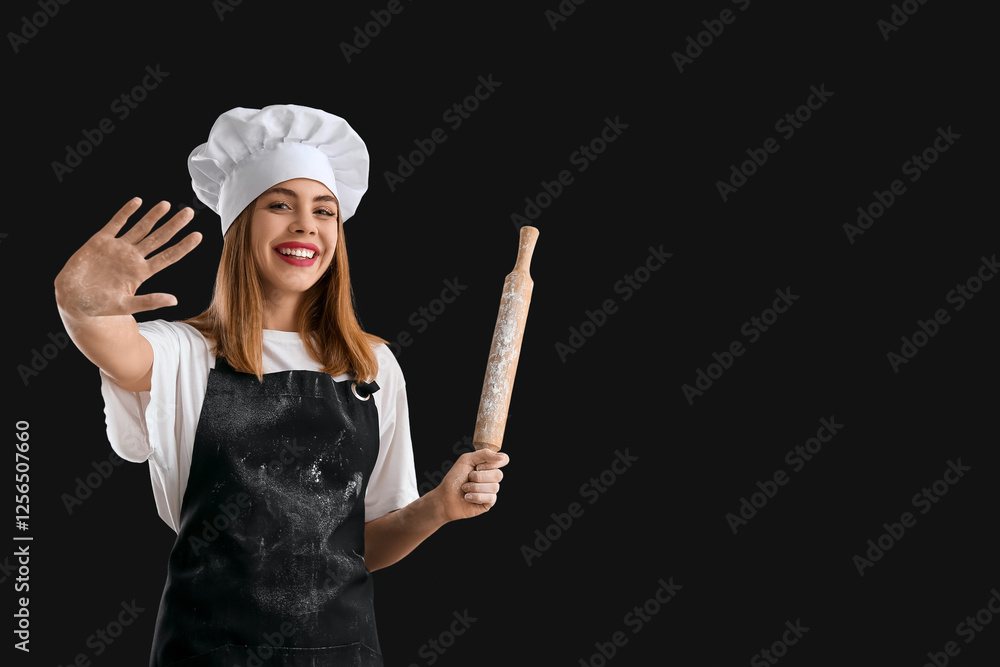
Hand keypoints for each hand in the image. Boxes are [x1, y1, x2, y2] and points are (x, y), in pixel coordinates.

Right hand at [54, 198, 201, 317]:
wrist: (72, 299)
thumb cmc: (98, 306)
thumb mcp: (125, 306)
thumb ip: (149, 302)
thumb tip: (175, 301)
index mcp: (141, 272)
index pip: (167, 256)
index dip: (183, 246)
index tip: (198, 236)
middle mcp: (133, 257)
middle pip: (158, 238)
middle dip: (174, 225)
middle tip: (189, 212)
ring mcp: (118, 248)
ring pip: (140, 228)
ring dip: (153, 216)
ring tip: (167, 204)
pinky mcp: (100, 241)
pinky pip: (116, 223)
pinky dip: (126, 212)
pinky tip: (137, 202)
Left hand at [432, 449, 508, 521]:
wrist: (444, 497)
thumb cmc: (454, 478)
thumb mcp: (467, 460)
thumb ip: (484, 454)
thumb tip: (502, 457)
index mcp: (488, 465)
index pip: (503, 460)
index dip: (492, 463)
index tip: (478, 466)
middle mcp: (491, 477)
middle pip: (498, 474)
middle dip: (479, 477)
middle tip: (468, 478)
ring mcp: (491, 490)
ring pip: (494, 487)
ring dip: (475, 487)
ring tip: (465, 489)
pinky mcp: (489, 503)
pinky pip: (490, 498)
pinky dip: (476, 497)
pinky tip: (468, 497)